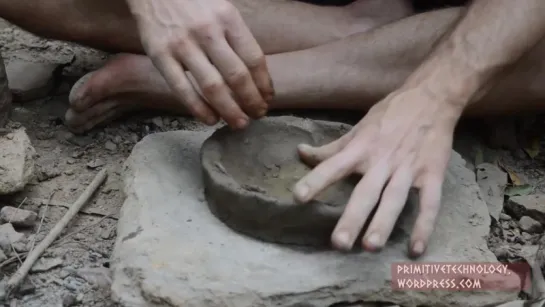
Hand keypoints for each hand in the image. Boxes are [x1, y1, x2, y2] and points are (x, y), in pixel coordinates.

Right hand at [128, 0, 272, 127]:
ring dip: (229, 110)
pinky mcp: (159, 55)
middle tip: (258, 115)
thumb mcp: (222, 8)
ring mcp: (182, 44)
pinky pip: (182, 89)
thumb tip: (255, 75)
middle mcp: (207, 31)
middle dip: (251, 101)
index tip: (268, 98)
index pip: (254, 58)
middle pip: (237, 76)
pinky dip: (198, 109)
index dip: (264, 84)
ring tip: (239, 123)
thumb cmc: (193, 1)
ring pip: (212, 87)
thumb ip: (236, 37)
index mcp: (227, 17)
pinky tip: (210, 119)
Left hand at [293, 88, 462, 256]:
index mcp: (361, 148)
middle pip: (365, 192)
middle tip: (339, 243)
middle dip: (352, 218)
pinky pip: (429, 203)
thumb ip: (331, 147)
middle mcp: (382, 160)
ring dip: (383, 223)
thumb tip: (300, 152)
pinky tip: (415, 250)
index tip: (298, 197)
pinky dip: (424, 226)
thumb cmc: (390, 114)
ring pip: (394, 200)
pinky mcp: (433, 174)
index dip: (316, 180)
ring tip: (370, 247)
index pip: (333, 165)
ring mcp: (408, 168)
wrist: (432, 97)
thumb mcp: (359, 128)